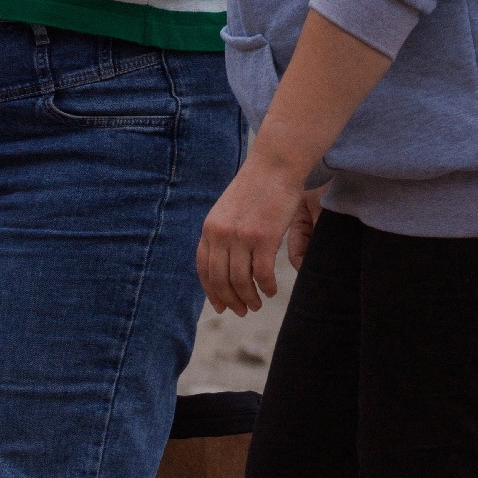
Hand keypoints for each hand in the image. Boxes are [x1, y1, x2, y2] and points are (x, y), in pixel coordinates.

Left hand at [198, 155, 324, 314]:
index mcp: (209, 229)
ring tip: (257, 305)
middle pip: (219, 279)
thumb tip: (225, 262)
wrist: (274, 166)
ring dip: (248, 298)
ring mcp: (240, 237)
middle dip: (230, 301)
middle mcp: (220, 235)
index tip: (220, 306)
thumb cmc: (256, 188)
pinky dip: (265, 287)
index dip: (211, 291)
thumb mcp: (229, 211)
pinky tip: (271, 292)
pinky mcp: (263, 237)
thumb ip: (223, 234)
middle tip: (242, 312)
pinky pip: (261, 273)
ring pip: (240, 280)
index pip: (203, 269)